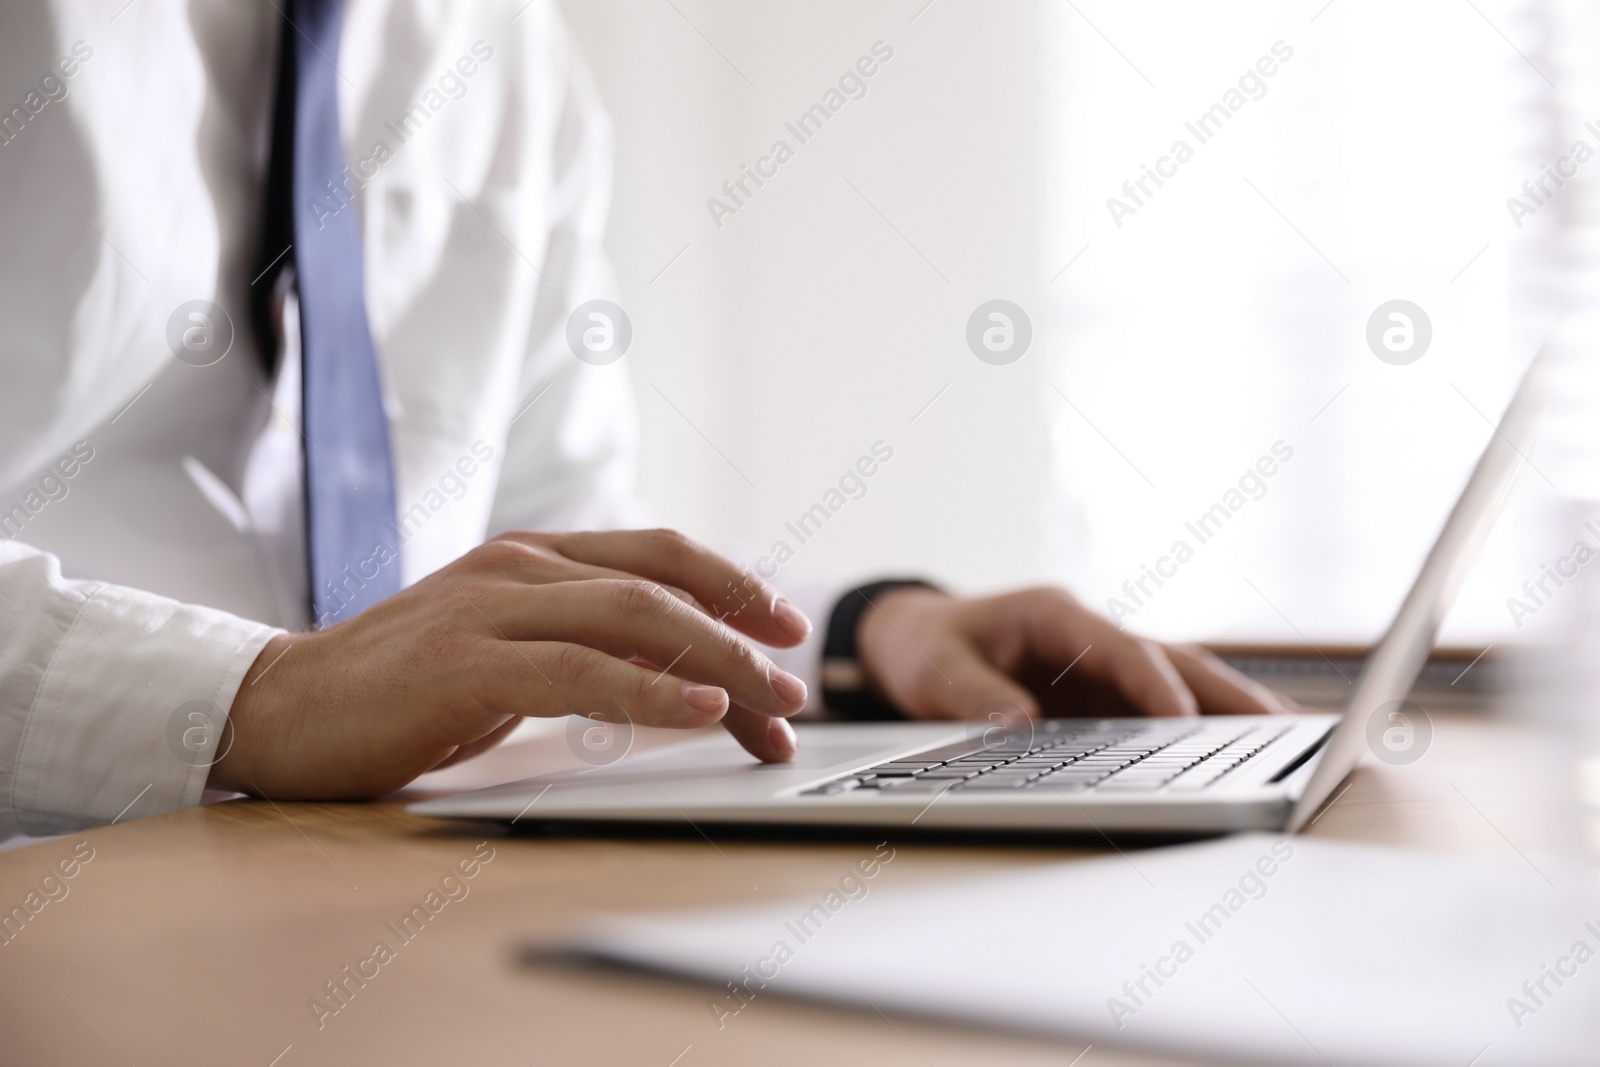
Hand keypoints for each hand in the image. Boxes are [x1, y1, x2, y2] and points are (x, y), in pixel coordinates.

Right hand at [209, 529, 812, 798]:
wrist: (280, 710)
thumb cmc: (402, 690)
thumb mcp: (507, 651)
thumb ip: (579, 643)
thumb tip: (678, 672)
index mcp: (535, 556)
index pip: (658, 556)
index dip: (732, 583)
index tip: (786, 629)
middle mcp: (521, 566)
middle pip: (662, 587)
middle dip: (741, 636)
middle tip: (793, 689)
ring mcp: (491, 607)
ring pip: (634, 620)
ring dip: (717, 666)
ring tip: (771, 708)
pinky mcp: (464, 664)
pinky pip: (581, 674)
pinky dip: (650, 693)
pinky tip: (699, 713)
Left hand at [856, 586, 1294, 724]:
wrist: (914, 640)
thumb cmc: (924, 647)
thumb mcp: (931, 667)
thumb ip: (968, 692)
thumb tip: (1015, 720)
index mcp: (1054, 617)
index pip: (1117, 649)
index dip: (1151, 684)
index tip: (1181, 720)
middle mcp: (1092, 637)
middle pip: (1174, 662)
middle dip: (1227, 694)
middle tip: (1282, 728)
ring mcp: (1106, 668)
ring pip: (1184, 683)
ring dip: (1234, 710)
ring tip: (1294, 743)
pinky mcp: (1108, 697)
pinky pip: (1168, 709)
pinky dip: (1210, 727)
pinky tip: (1250, 752)